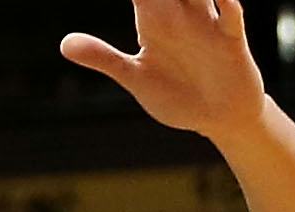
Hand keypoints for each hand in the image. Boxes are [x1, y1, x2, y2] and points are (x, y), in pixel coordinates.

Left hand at [62, 0, 265, 139]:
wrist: (219, 117)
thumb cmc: (177, 94)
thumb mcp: (136, 77)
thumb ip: (103, 57)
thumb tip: (64, 44)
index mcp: (153, 21)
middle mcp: (180, 15)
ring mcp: (206, 24)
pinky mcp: (230, 41)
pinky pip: (230, 16)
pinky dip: (226, 4)